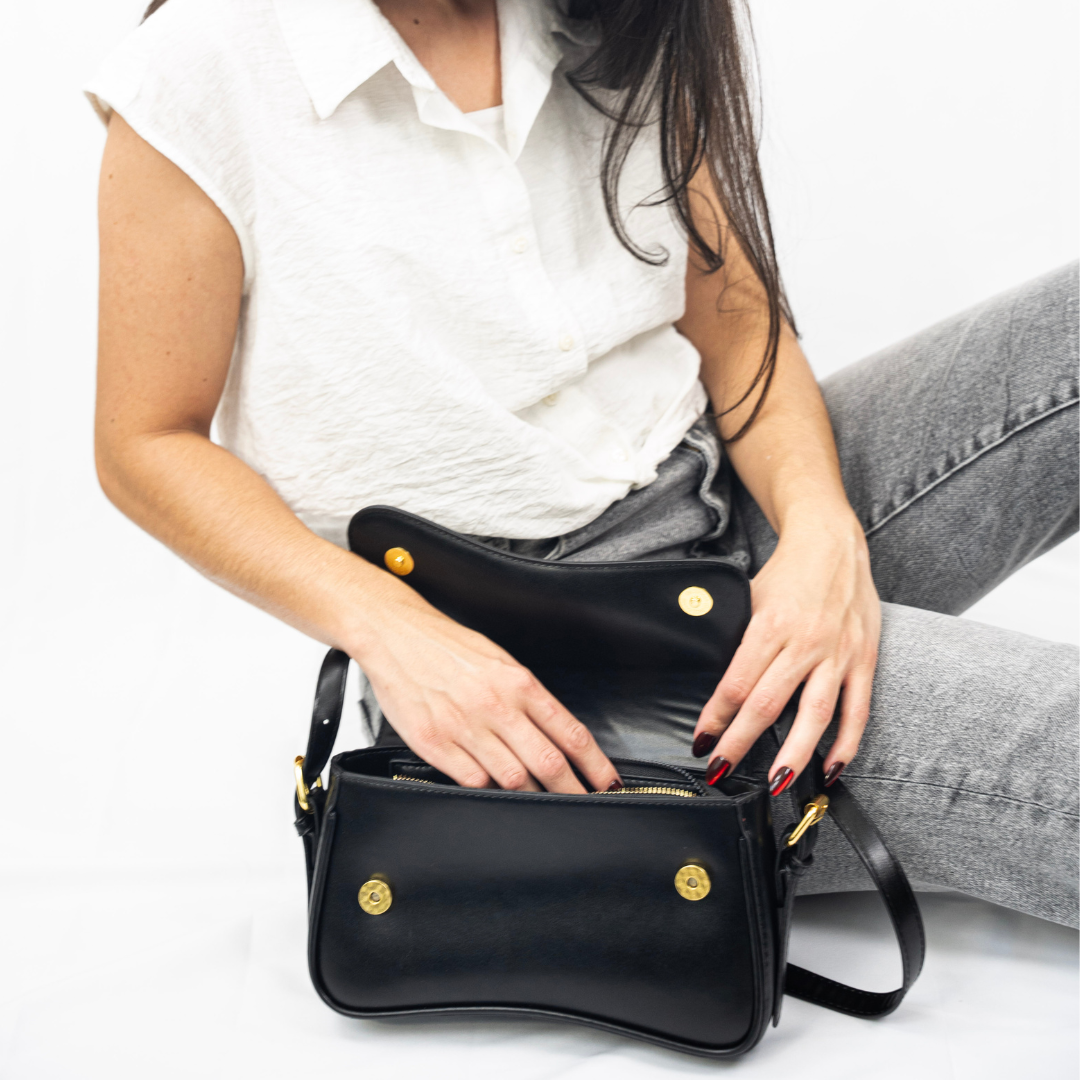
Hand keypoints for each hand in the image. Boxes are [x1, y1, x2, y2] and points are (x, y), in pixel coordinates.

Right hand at [350, 579, 621, 793]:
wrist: (396, 636)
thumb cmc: (448, 646)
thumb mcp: (499, 661)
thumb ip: (527, 697)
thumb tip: (554, 732)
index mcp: (518, 682)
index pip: (570, 731)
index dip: (594, 763)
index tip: (607, 781)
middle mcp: (496, 706)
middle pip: (547, 763)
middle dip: (571, 790)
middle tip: (583, 803)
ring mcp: (464, 727)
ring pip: (513, 779)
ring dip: (531, 795)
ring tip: (538, 800)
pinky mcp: (435, 743)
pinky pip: (472, 781)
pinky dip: (488, 789)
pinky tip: (493, 787)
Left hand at [691, 512, 879, 793]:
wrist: (833, 543)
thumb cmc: (787, 574)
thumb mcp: (749, 599)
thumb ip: (737, 639)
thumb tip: (716, 682)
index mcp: (770, 626)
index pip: (737, 683)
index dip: (716, 717)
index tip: (702, 740)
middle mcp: (805, 642)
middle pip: (768, 704)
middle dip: (741, 743)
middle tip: (722, 772)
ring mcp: (838, 653)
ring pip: (815, 714)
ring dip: (795, 753)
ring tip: (777, 784)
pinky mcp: (864, 659)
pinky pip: (857, 709)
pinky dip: (846, 743)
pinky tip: (831, 768)